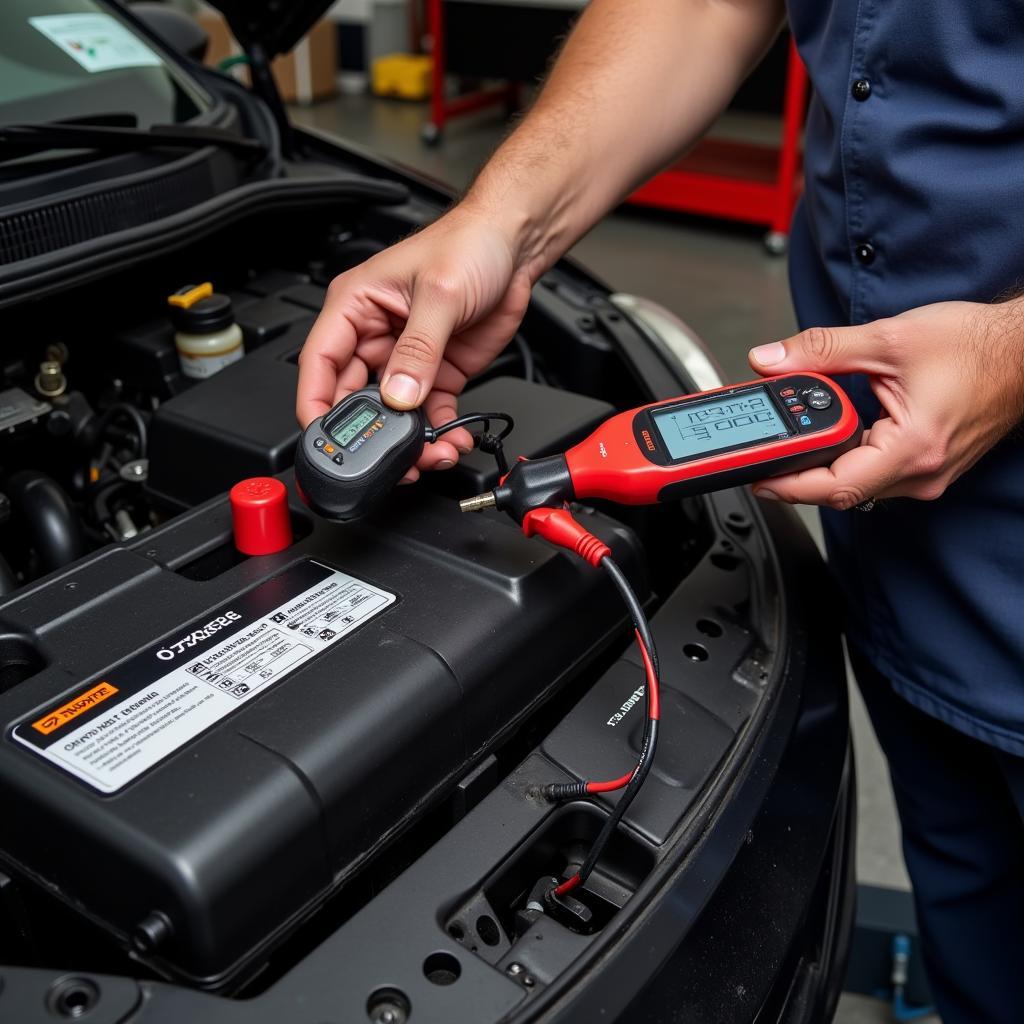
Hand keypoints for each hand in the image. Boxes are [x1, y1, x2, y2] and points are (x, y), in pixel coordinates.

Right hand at [297, 207, 533, 480]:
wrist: (515, 245)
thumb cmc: (468, 244)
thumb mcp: (439, 294)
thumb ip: (418, 350)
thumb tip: (399, 395)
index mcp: (355, 306)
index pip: (320, 363)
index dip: (316, 404)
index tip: (325, 438)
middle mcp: (374, 335)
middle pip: (355, 397)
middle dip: (370, 432)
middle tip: (388, 457)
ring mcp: (406, 358)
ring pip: (394, 413)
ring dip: (410, 440)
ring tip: (430, 454)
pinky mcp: (437, 373)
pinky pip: (430, 413)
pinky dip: (439, 433)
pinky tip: (450, 441)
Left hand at [747, 299, 1023, 508]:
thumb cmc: (975, 346)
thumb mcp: (888, 339)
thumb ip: (823, 350)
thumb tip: (771, 361)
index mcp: (912, 448)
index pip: (835, 487)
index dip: (789, 486)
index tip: (757, 477)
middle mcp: (921, 473)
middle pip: (841, 490)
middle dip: (796, 474)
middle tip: (762, 455)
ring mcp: (927, 475)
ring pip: (858, 484)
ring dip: (823, 464)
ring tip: (794, 440)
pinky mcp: (927, 467)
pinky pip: (876, 474)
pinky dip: (848, 457)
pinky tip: (834, 435)